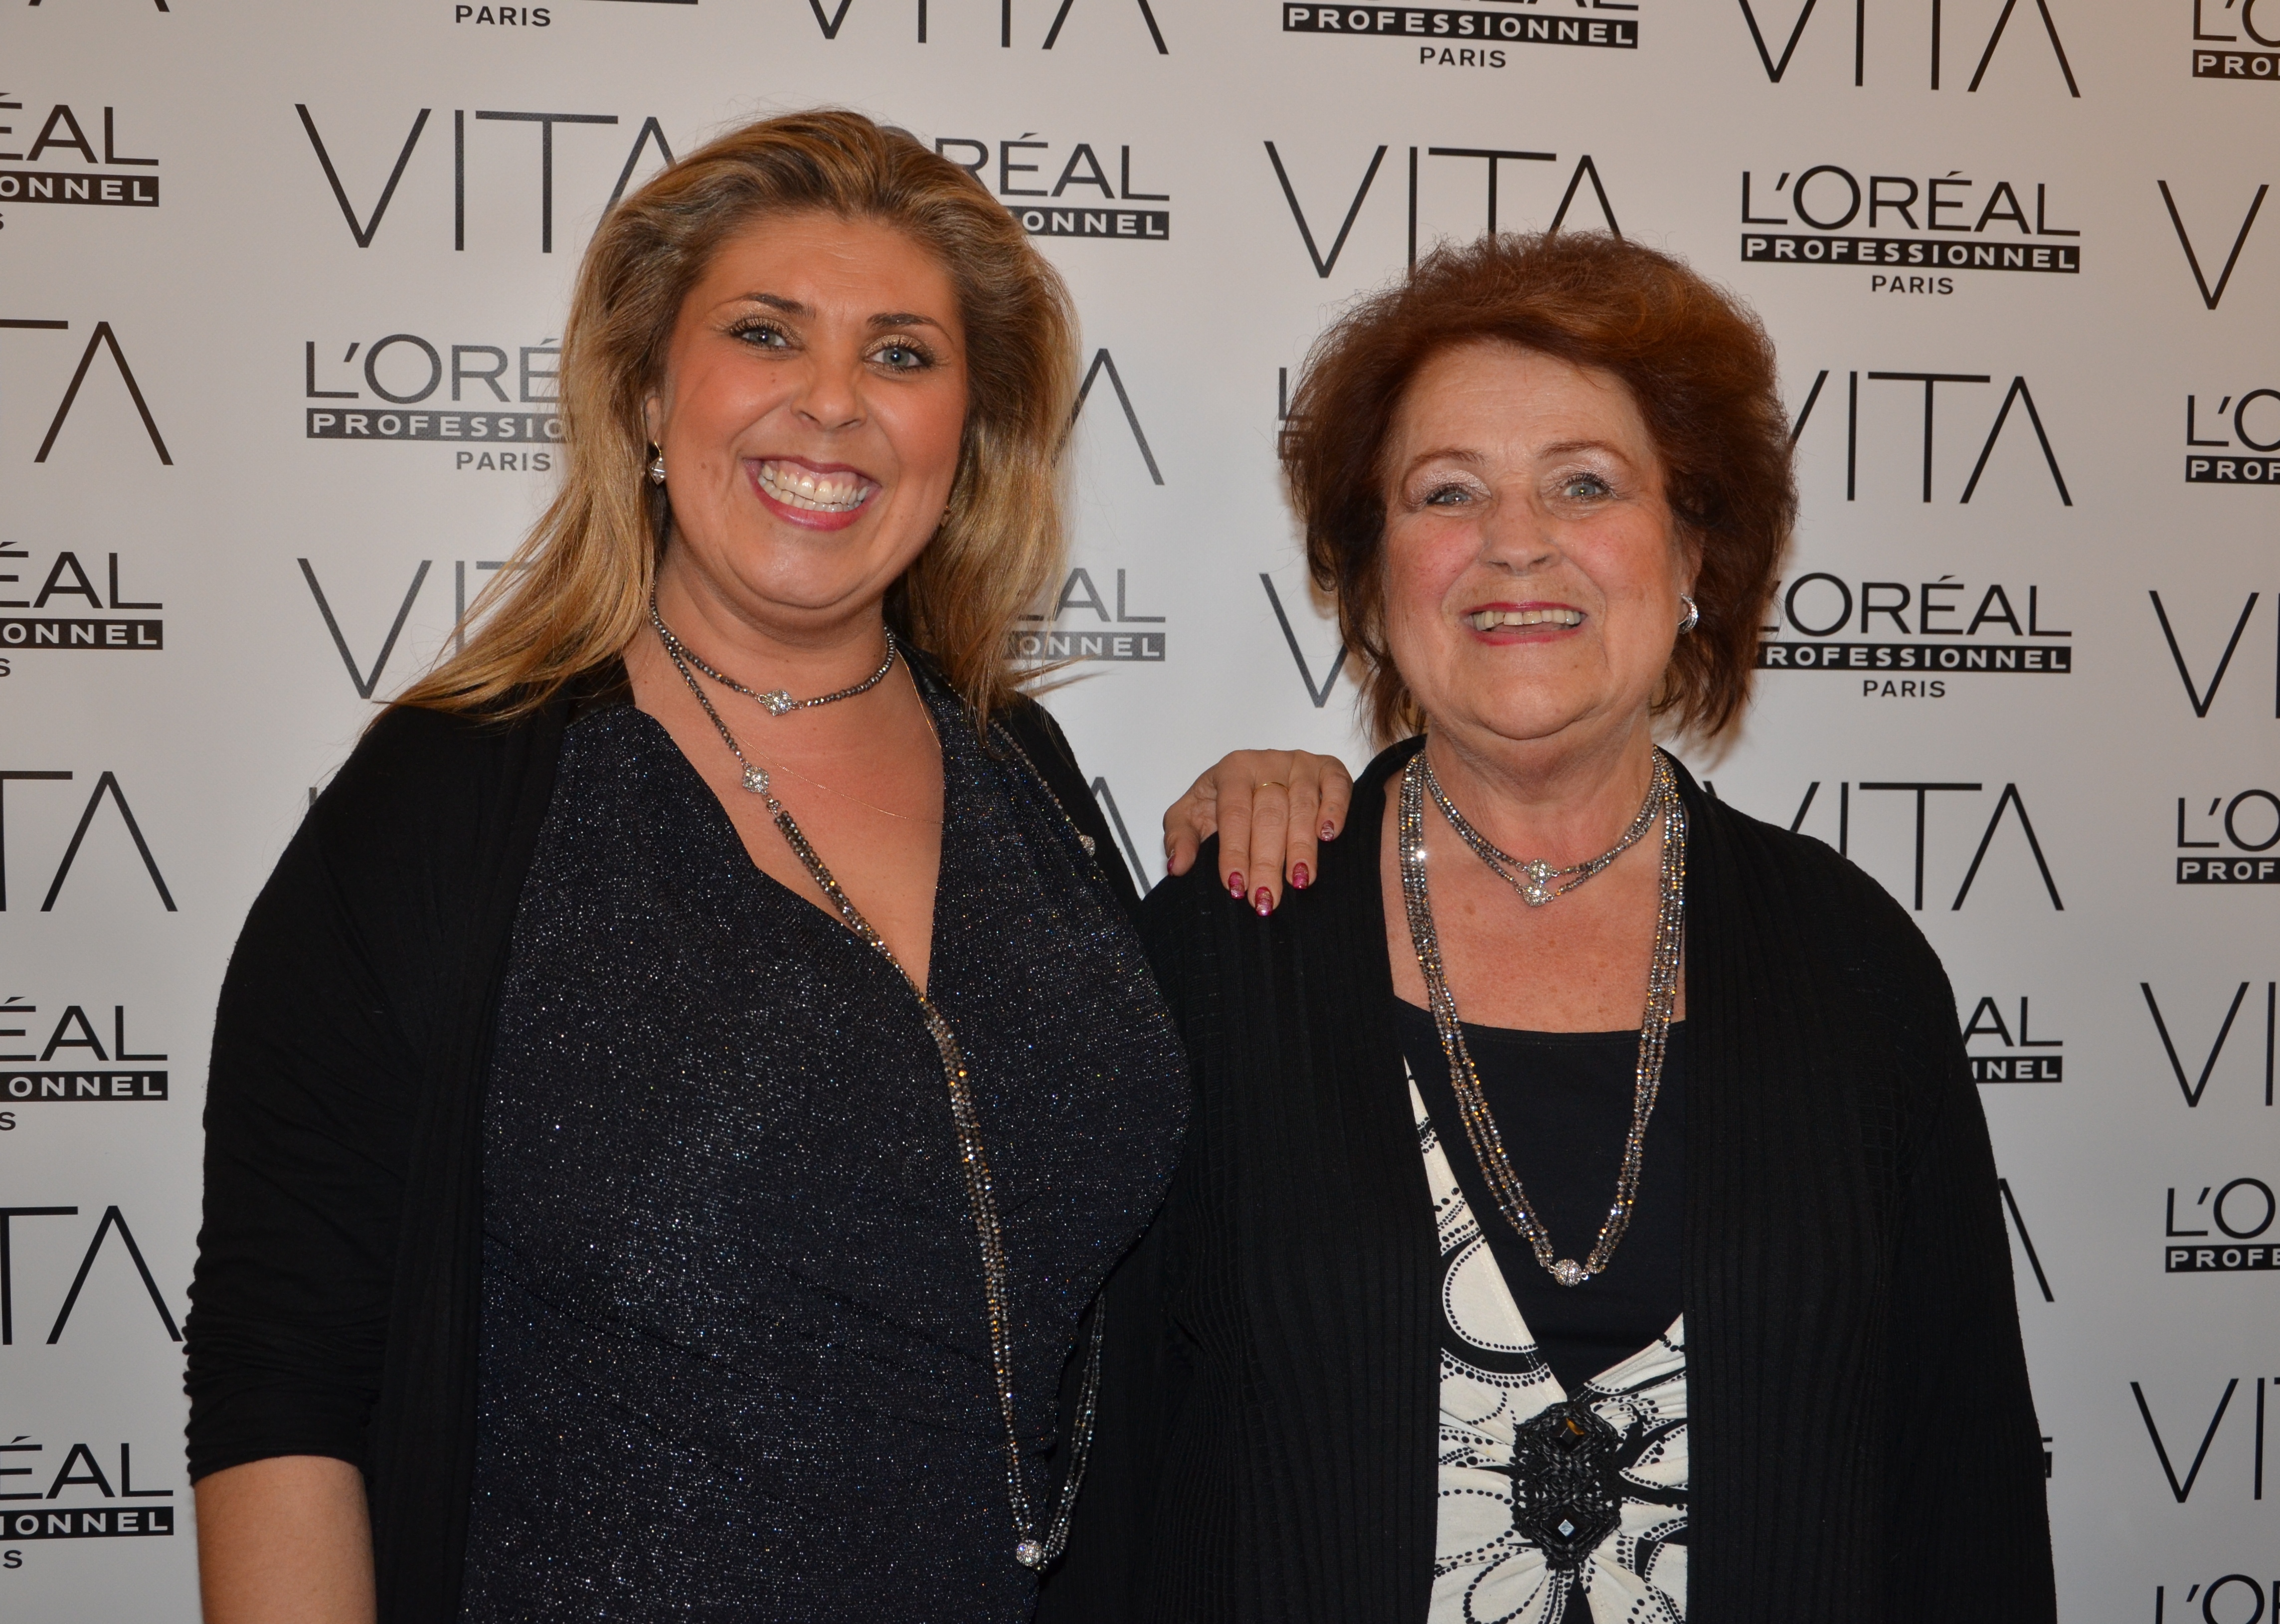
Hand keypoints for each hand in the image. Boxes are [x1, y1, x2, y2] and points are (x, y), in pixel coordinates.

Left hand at [1162, 750, 1354, 915]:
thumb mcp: (1192, 816)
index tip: (1235, 886)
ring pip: (1302, 806)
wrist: (1253, 778)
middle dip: (1267, 860)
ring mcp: (1300, 764)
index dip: (1235, 851)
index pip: (1234, 813)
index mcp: (1232, 770)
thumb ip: (1180, 838)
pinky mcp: (1328, 768)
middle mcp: (1267, 762)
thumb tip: (1177, 866)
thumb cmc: (1221, 802)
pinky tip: (1329, 837)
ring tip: (1299, 881)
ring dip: (1301, 846)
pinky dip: (1335, 810)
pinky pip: (1337, 785)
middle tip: (1266, 898)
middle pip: (1269, 814)